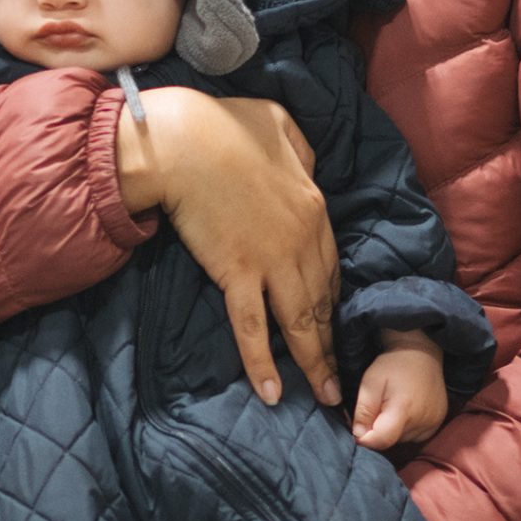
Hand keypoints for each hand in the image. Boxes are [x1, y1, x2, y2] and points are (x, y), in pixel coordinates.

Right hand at [116, 89, 339, 406]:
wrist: (182, 142)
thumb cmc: (224, 125)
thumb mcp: (279, 125)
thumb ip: (301, 152)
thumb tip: (307, 171)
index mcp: (314, 205)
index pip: (330, 263)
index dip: (331, 296)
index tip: (330, 319)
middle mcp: (302, 240)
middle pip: (321, 299)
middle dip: (331, 341)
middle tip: (338, 376)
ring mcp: (272, 260)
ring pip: (299, 321)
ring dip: (312, 361)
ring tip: (322, 394)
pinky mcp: (237, 273)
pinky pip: (253, 326)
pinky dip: (262, 361)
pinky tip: (270, 390)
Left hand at [352, 329, 447, 449]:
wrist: (422, 353)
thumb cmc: (393, 365)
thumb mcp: (370, 382)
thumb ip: (363, 410)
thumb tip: (358, 436)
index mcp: (404, 409)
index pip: (382, 440)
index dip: (366, 438)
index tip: (360, 427)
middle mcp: (423, 420)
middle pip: (392, 441)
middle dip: (379, 430)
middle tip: (378, 407)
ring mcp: (433, 422)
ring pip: (403, 439)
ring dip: (393, 429)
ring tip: (393, 405)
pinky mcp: (438, 422)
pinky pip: (415, 436)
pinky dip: (406, 428)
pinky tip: (405, 410)